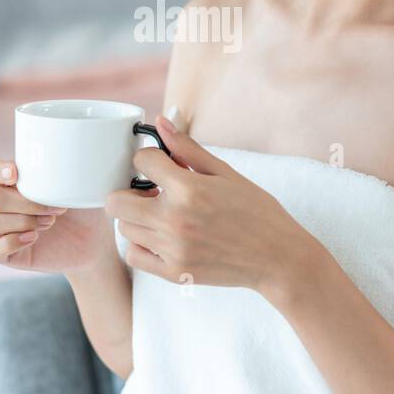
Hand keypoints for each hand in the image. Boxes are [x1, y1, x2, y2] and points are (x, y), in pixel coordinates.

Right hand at [0, 160, 110, 271]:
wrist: (95, 242)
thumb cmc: (85, 211)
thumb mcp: (81, 187)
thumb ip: (71, 169)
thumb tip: (76, 151)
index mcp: (17, 185)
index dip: (0, 172)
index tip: (17, 174)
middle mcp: (5, 206)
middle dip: (26, 204)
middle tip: (57, 210)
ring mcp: (3, 231)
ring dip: (20, 222)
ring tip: (49, 223)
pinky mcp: (7, 255)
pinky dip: (9, 243)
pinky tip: (32, 239)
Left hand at [104, 116, 316, 294]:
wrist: (277, 257)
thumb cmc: (256, 211)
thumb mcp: (225, 173)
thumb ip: (188, 149)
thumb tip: (161, 121)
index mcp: (188, 189)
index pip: (141, 161)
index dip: (150, 158)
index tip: (161, 165)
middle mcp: (174, 219)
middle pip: (117, 200)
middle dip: (130, 190)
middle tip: (152, 191)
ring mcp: (171, 249)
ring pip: (124, 227)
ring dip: (137, 217)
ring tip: (162, 214)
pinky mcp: (173, 272)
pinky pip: (133, 255)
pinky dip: (140, 244)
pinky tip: (160, 236)